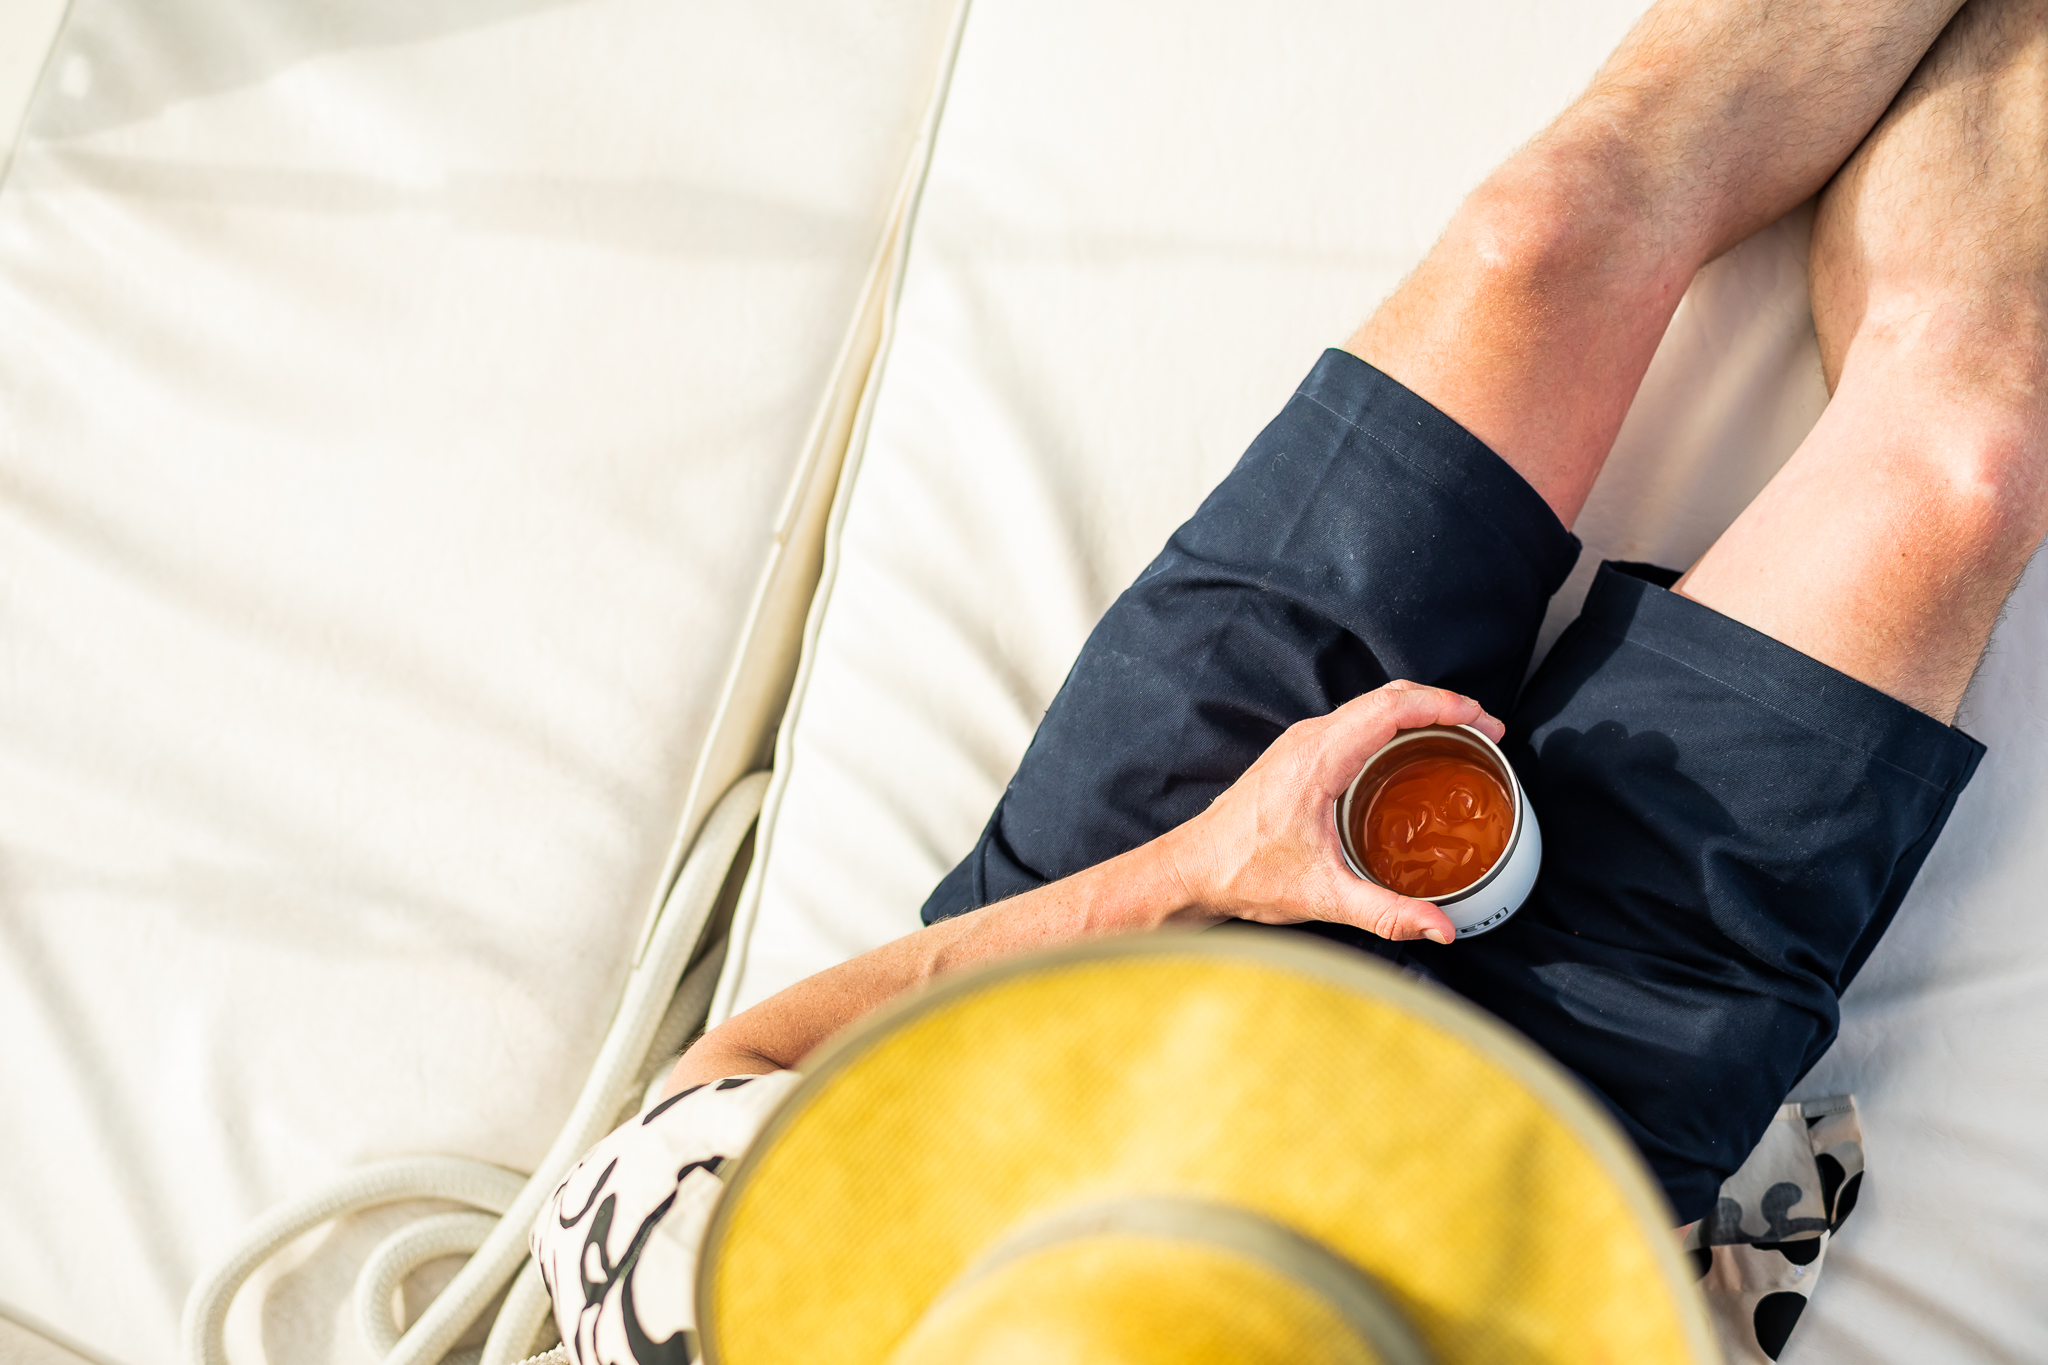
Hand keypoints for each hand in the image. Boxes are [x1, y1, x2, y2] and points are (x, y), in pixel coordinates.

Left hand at [1159, 680, 1504, 943]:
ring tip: (1461, 736)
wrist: (1192, 869)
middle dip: (1443, 705)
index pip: (1391, 707)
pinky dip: (1394, 725)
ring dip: (1419, 712)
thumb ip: (1385, 913)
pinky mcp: (1298, 754)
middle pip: (1388, 696)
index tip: (1484, 720)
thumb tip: (1440, 927)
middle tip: (1487, 729)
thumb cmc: (1244, 873)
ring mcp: (1301, 742)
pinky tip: (1413, 752)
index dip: (1445, 705)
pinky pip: (1356, 722)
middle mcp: (1309, 739)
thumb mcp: (1322, 896)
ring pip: (1371, 706)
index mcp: (1318, 758)